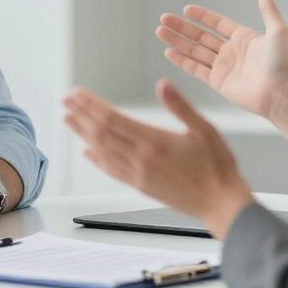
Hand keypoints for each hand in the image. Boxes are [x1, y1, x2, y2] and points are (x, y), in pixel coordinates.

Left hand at [64, 80, 254, 238]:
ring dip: (83, 133)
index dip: (92, 105)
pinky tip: (87, 151)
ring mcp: (139, 174)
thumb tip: (162, 84)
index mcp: (155, 141)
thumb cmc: (217, 166)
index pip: (113, 119)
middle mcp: (141, 158)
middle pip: (102, 133)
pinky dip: (97, 159)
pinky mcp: (141, 186)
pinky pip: (112, 170)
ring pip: (103, 151)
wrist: (221, 204)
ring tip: (69, 119)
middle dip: (81, 115)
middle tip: (66, 101)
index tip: (77, 93)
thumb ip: (180, 106)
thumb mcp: (204, 129)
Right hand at [156, 0, 287, 117]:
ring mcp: (223, 67)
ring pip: (194, 51)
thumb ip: (269, 11)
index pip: (218, 24)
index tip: (186, 9)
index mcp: (244, 38)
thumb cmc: (283, 63)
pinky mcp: (218, 82)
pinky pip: (196, 69)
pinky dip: (181, 60)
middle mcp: (231, 51)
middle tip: (164, 18)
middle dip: (182, 27)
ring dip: (177, 41)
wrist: (281, 93)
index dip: (202, 16)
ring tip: (159, 31)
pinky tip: (168, 51)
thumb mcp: (278, 31)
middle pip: (201, 36)